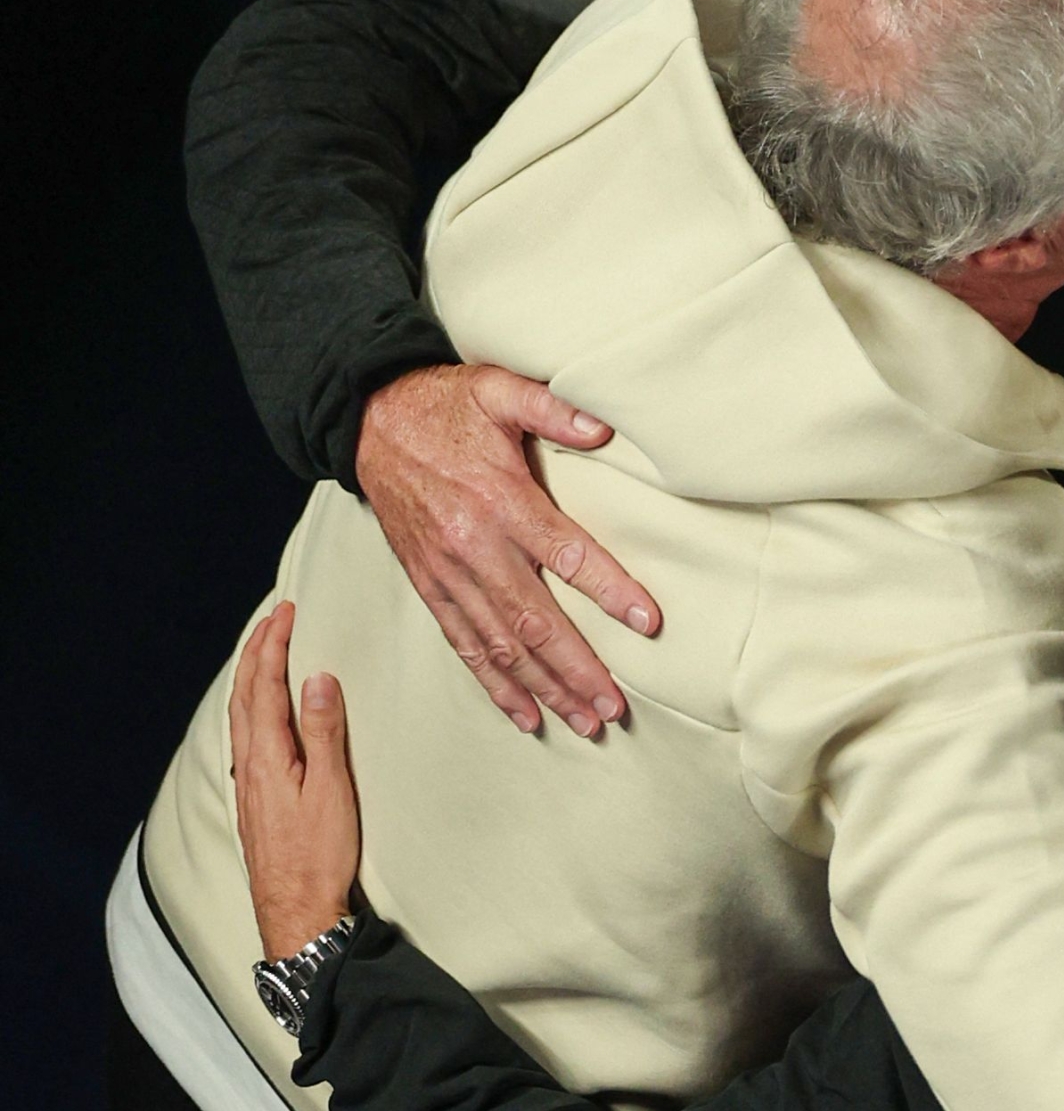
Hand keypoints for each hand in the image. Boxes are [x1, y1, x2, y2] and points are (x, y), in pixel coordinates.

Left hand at [227, 602, 364, 958]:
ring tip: (263, 655)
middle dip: (256, 653)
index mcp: (267, 757)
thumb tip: (317, 679)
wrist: (297, 912)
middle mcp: (249, 766)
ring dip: (250, 679)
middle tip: (273, 620)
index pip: (264, 687)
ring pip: (240, 717)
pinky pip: (245, 738)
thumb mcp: (332, 790)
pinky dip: (251, 708)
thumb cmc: (320, 855)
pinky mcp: (255, 801)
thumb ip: (324, 733)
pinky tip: (259, 716)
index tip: (286, 611)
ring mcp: (248, 785)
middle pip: (244, 697)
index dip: (273, 646)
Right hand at [357, 363, 659, 738]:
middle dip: (578, 668)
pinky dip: (495, 685)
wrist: (368, 422)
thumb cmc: (445, 406)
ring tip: (586, 722)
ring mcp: (448, 574)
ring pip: (501, 646)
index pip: (566, 554)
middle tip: (616, 706)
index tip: (648, 623)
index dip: (609, 591)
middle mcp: (473, 547)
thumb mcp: (498, 389)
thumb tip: (604, 428)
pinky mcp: (430, 587)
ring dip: (545, 689)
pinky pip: (465, 645)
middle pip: (534, 621)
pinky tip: (526, 716)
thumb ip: (552, 407)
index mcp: (500, 501)